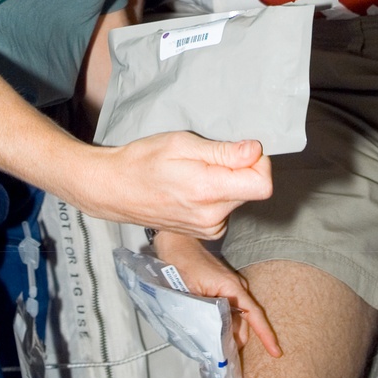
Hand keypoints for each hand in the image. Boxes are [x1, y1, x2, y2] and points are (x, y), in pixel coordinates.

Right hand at [81, 133, 271, 238]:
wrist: (115, 189)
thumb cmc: (143, 160)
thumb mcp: (181, 144)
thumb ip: (222, 151)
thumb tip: (255, 151)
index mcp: (208, 192)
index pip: (262, 185)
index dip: (259, 162)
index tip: (240, 150)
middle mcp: (213, 217)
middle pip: (251, 189)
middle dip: (239, 169)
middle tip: (206, 157)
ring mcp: (209, 229)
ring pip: (239, 198)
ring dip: (226, 181)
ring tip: (194, 172)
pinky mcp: (205, 233)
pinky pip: (226, 208)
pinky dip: (217, 194)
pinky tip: (192, 187)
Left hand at [152, 231, 280, 357]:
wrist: (175, 243)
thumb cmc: (183, 264)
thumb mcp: (195, 295)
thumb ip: (210, 316)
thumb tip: (220, 339)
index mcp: (233, 288)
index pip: (255, 315)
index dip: (266, 336)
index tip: (276, 353)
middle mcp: (237, 287)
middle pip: (244, 322)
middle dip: (237, 341)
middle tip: (223, 359)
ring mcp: (230, 286)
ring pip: (236, 317)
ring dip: (228, 332)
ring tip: (215, 347)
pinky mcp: (223, 287)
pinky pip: (229, 310)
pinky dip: (224, 323)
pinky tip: (212, 331)